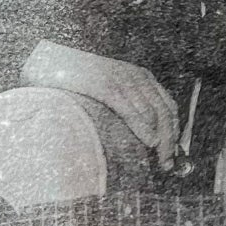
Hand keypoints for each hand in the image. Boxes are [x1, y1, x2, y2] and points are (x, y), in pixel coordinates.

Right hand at [20, 39, 179, 168]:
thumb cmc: (79, 80)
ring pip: (152, 112)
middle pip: (164, 111)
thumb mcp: (110, 88)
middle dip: (170, 140)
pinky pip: (130, 109)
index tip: (174, 154)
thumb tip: (145, 135)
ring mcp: (121, 79)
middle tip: (168, 164)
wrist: (51, 61)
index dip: (174, 131)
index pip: (167, 105)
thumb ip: (128, 104)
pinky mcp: (106, 85)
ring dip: (161, 139)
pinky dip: (143, 126)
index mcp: (139, 75)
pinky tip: (149, 141)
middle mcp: (135, 76)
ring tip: (161, 159)